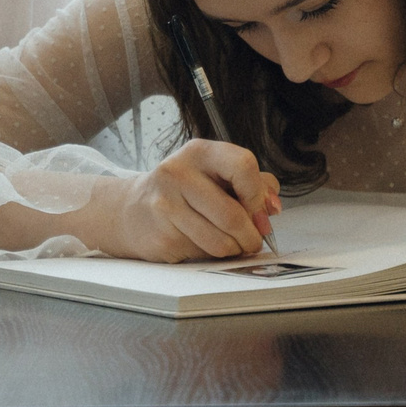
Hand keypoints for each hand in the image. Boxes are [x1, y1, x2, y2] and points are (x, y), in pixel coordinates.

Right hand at [94, 140, 281, 261]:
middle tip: (253, 240)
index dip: (258, 195)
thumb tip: (271, 206)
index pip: (243, 165)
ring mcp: (166, 204)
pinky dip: (212, 255)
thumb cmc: (185, 191)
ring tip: (231, 243)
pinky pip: (202, 253)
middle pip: (233, 214)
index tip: (261, 211)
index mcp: (200, 152)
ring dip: (234, 249)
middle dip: (251, 235)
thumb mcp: (216, 174)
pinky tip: (203, 243)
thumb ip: (252, 183)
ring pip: (220, 241)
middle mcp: (179, 173)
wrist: (134, 209)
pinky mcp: (161, 234)